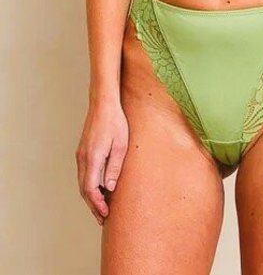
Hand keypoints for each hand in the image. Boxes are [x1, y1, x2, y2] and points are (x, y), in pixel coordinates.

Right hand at [75, 98, 128, 224]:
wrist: (103, 104)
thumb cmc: (115, 122)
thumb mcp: (121, 145)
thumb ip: (114, 167)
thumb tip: (109, 188)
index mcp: (92, 158)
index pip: (90, 189)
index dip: (97, 204)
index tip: (105, 215)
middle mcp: (82, 158)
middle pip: (84, 189)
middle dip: (93, 205)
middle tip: (103, 219)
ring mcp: (80, 154)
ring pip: (82, 182)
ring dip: (90, 197)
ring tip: (101, 208)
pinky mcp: (83, 150)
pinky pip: (83, 174)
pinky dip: (89, 186)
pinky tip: (98, 189)